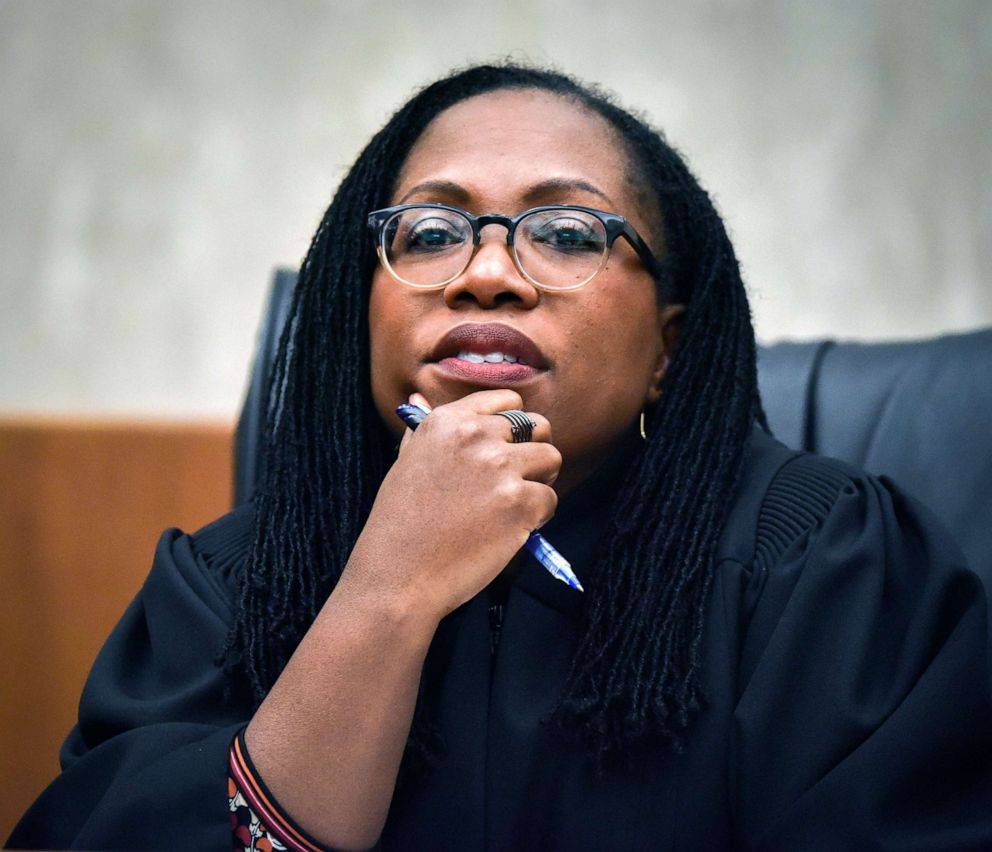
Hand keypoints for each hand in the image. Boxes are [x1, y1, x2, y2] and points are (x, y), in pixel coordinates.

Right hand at [341, 389, 560, 621]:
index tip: (507, 448)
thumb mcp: (405, 463)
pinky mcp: (519, 502)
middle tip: (516, 480)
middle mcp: (475, 436)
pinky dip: (538, 517)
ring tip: (513, 506)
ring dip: (540, 482)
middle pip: (538, 426)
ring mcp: (499, 468)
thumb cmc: (399, 525)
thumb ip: (422, 430)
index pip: (507, 400)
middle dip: (534, 451)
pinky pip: (551, 498)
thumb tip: (419, 397)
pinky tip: (511, 530)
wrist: (398, 576)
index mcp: (446, 421)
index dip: (514, 425)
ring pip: (551, 459)